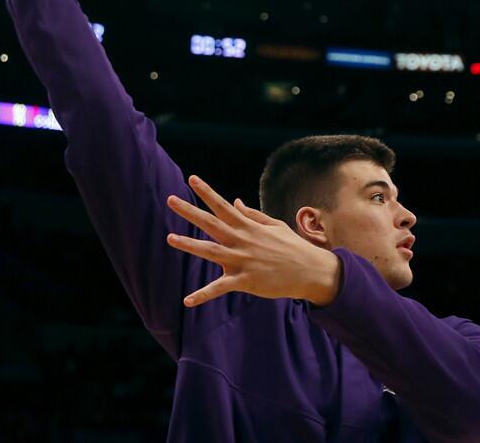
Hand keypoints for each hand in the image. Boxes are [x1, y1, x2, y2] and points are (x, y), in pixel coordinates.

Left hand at [165, 175, 341, 307]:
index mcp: (248, 227)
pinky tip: (187, 301)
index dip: (207, 193)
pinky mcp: (244, 281)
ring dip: (189, 245)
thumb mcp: (275, 226)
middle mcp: (242, 241)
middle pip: (211, 223)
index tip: (191, 179)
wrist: (310, 271)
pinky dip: (203, 295)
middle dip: (190, 211)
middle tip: (170, 200)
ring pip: (210, 251)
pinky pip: (220, 288)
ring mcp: (242, 260)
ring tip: (170, 238)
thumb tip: (234, 202)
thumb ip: (252, 215)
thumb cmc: (293, 247)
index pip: (223, 206)